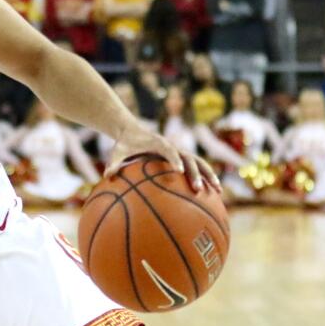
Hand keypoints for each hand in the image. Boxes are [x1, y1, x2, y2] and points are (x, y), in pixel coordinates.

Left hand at [105, 124, 220, 192]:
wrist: (132, 131)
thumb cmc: (124, 144)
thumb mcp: (117, 152)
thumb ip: (113, 163)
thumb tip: (106, 176)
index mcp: (158, 143)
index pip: (168, 150)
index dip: (174, 159)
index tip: (178, 171)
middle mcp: (172, 146)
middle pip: (189, 158)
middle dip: (195, 173)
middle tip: (198, 189)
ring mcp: (180, 151)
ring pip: (199, 162)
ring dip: (209, 175)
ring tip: (218, 191)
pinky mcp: (183, 157)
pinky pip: (198, 167)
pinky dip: (207, 177)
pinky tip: (214, 194)